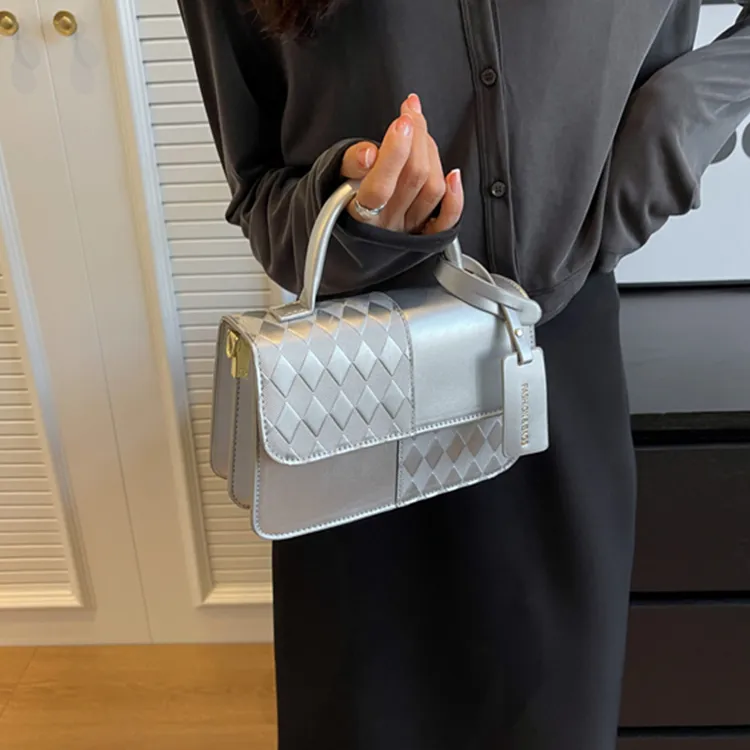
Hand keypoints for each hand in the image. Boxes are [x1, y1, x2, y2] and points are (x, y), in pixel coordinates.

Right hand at [340, 94, 463, 234]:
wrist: (349, 217)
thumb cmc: (346, 192)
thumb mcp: (338, 173)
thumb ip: (350, 162)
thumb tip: (368, 154)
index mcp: (359, 212)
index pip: (380, 187)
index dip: (395, 153)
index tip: (402, 122)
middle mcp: (386, 223)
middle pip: (413, 178)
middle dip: (417, 136)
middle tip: (411, 112)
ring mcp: (408, 229)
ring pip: (432, 189)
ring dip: (432, 152)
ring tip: (419, 132)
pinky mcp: (425, 233)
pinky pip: (446, 221)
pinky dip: (455, 198)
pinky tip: (454, 175)